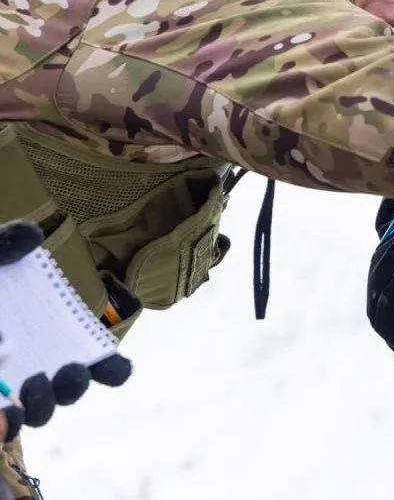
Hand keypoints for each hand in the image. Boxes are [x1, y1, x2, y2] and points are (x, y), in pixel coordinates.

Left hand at [0, 221, 132, 443]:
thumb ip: (0, 246)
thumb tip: (31, 235)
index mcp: (42, 333)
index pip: (91, 355)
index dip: (110, 365)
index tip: (114, 366)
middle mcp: (31, 366)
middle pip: (68, 388)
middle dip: (75, 385)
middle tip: (69, 370)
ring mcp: (6, 388)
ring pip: (37, 412)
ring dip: (44, 404)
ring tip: (34, 386)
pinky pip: (4, 425)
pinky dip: (9, 423)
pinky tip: (6, 411)